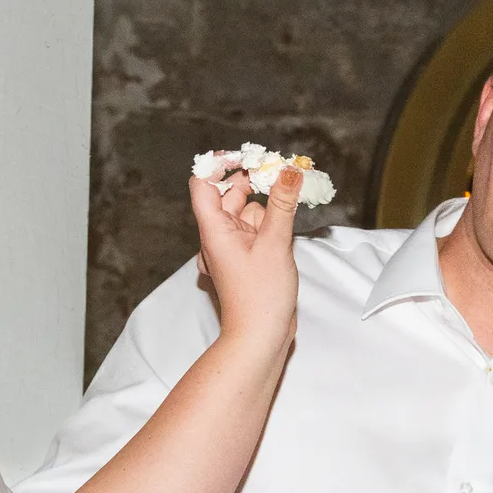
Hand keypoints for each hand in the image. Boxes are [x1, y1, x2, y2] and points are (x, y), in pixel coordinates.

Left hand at [188, 165, 301, 345]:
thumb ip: (282, 203)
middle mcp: (218, 237)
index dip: (219, 165)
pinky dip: (268, 225)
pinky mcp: (245, 259)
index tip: (245, 155)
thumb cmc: (259, 298)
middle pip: (229, 195)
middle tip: (281, 174)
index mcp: (213, 230)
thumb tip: (289, 170)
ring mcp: (231, 249)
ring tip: (287, 209)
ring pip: (246, 213)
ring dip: (265, 207)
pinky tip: (284, 232)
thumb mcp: (276, 243)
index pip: (202, 184)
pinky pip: (254, 231)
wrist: (259, 336)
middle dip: (253, 183)